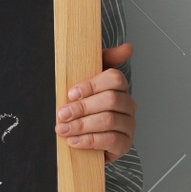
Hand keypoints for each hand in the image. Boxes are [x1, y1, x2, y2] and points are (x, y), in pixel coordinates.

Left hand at [55, 42, 135, 163]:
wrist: (85, 138)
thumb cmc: (85, 107)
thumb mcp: (87, 82)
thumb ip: (101, 61)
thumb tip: (127, 48)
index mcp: (119, 87)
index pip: (114, 79)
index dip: (92, 85)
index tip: (70, 93)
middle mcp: (128, 104)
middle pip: (110, 100)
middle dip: (82, 107)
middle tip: (62, 114)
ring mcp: (128, 124)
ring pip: (109, 120)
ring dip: (82, 125)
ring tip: (63, 129)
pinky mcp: (125, 143)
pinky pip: (110, 140)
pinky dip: (89, 140)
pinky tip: (74, 141)